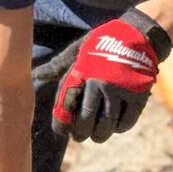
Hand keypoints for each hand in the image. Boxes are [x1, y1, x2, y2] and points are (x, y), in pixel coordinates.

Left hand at [52, 8, 170, 141]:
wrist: (137, 35)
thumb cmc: (101, 44)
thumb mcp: (77, 50)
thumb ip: (57, 66)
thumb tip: (35, 75)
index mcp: (81, 72)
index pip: (65, 106)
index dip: (61, 124)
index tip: (63, 131)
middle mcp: (98, 82)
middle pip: (86, 119)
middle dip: (80, 133)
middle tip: (80, 136)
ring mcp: (119, 90)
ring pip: (106, 124)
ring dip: (99, 135)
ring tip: (97, 136)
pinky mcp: (137, 96)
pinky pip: (125, 122)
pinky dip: (119, 128)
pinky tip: (115, 127)